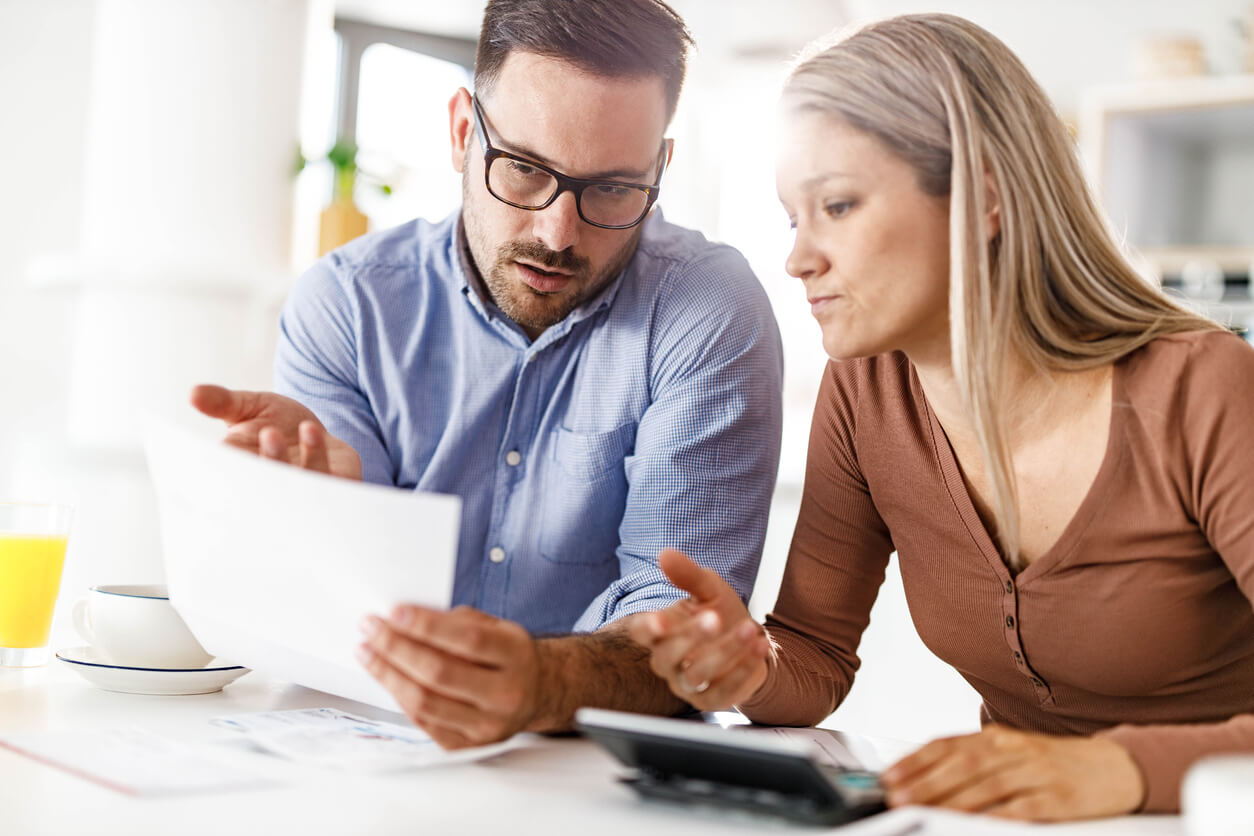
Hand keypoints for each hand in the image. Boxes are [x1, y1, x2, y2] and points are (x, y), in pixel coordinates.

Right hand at [190, 384, 361, 479]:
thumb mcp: (247, 407)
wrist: (315, 433)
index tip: (219, 453)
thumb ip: (222, 403)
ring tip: (285, 429)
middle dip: (262, 465)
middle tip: (265, 434)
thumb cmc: (275, 423)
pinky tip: (309, 431)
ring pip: (294, 488)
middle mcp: (271, 490)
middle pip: (261, 491)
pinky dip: (316, 458)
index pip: (224, 484)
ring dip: (285, 459)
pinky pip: (328, 483)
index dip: (220, 475)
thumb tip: (193, 393)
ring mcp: (303, 494)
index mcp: (242, 474)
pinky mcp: (335, 489)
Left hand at [357, 605, 540, 748]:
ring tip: (368, 652)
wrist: (537, 693)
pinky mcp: (468, 745)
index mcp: (516, 656)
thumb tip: (405, 619)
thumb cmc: (509, 656)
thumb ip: (455, 622)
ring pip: (425, 702)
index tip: (394, 612)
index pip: (467, 640)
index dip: (427, 626)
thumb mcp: (496, 627)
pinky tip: (386, 677)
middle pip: (440, 673)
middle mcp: (505, 694)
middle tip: (371, 629)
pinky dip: (399, 696)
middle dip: (396, 648)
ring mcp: (487, 725)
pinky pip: (423, 721)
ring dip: (388, 674)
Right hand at [627, 549, 770, 710]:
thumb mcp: (708, 589)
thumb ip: (688, 575)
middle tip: (714, 618)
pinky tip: (759, 648)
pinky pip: (723, 692)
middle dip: (690, 638)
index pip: (642, 632)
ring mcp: (688, 684)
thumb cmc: (720, 611)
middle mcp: (669, 661)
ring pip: (696, 676)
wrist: (749, 640)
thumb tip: (665, 554)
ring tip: (749, 629)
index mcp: (661, 632)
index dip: (647, 628)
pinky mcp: (712, 699)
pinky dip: (742, 670)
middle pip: (667, 657)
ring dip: (724, 651)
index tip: (658, 621)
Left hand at [881, 725, 1145, 820]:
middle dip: (924, 781)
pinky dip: (1000, 814)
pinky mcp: (1058, 798)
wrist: (1115, 767)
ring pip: (986, 784)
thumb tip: (926, 777)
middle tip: (896, 796)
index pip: (947, 745)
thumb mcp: (1011, 754)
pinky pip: (1024, 807)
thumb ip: (974, 763)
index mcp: (996, 738)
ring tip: (924, 810)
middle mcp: (1013, 750)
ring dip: (951, 799)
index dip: (915, 761)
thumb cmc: (1053, 764)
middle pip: (961, 764)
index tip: (888, 777)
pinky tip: (981, 822)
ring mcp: (1036, 772)